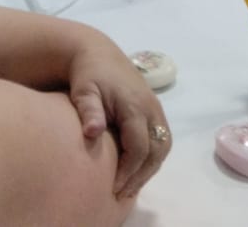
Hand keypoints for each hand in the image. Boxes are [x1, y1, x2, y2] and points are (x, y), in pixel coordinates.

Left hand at [68, 42, 169, 198]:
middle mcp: (151, 107)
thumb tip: (93, 132)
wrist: (97, 53)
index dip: (129, 170)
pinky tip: (136, 169)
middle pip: (157, 149)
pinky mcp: (155, 110)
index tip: (113, 187)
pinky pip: (162, 139)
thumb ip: (89, 110)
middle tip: (123, 193)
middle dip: (142, 175)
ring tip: (131, 185)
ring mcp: (156, 108)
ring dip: (150, 168)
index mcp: (134, 104)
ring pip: (163, 146)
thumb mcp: (84, 90)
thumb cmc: (87, 74)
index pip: (139, 146)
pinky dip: (152, 157)